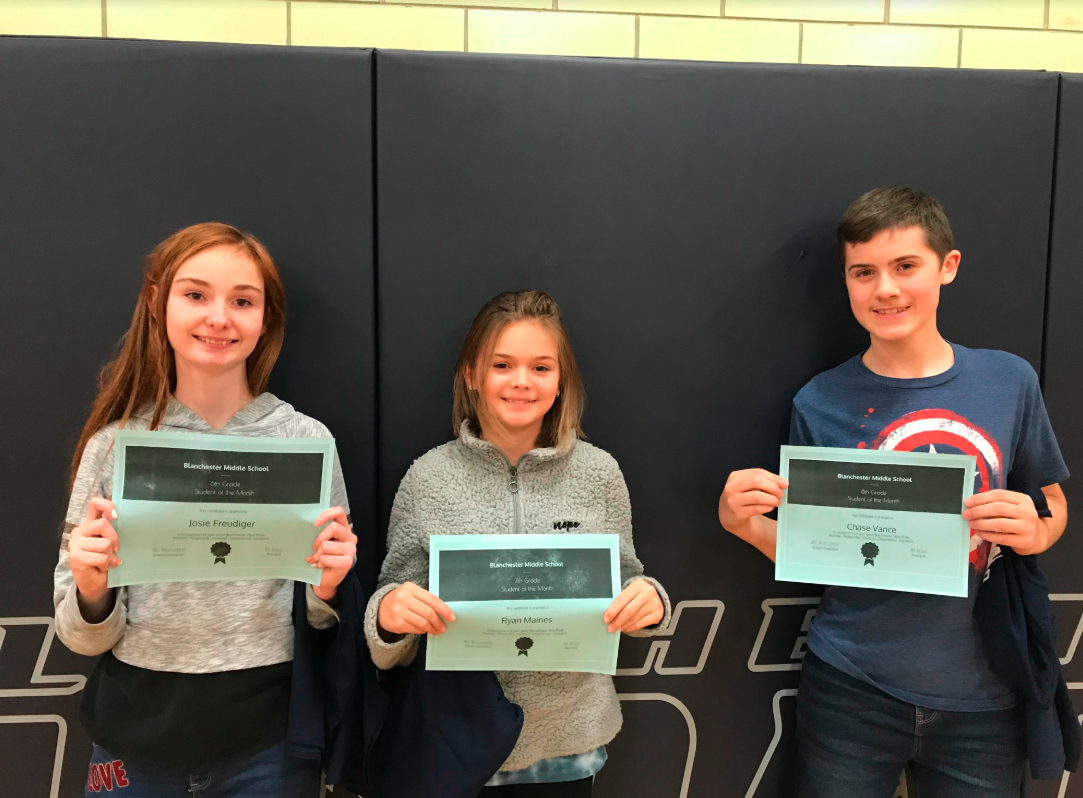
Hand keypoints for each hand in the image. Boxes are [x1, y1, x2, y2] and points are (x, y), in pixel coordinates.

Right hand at [68, 497, 119, 611]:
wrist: (95, 582)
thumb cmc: (106, 560)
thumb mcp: (112, 542)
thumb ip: (115, 530)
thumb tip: (129, 519)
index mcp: (90, 524)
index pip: (95, 503)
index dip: (107, 505)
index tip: (116, 516)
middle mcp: (80, 531)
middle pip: (103, 524)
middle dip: (114, 538)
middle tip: (115, 549)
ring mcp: (75, 543)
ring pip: (104, 543)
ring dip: (110, 554)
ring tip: (106, 560)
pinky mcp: (75, 556)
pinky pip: (101, 557)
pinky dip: (106, 563)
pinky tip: (103, 567)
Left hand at [308, 506, 357, 601]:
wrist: (326, 578)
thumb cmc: (322, 557)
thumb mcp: (320, 542)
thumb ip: (318, 533)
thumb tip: (303, 527)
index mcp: (343, 528)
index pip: (339, 512)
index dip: (327, 514)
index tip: (315, 523)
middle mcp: (350, 537)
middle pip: (333, 528)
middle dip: (319, 538)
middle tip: (313, 548)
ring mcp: (351, 549)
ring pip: (327, 545)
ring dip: (318, 554)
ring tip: (317, 559)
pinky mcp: (348, 561)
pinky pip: (327, 558)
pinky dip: (320, 563)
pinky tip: (320, 565)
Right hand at [378, 581, 454, 635]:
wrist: (380, 608)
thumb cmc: (401, 600)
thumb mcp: (411, 593)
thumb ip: (425, 599)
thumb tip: (444, 612)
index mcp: (410, 588)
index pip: (432, 599)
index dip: (444, 609)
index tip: (452, 617)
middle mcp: (404, 598)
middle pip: (428, 613)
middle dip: (438, 622)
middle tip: (444, 627)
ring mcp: (399, 612)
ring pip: (422, 623)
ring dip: (432, 628)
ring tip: (437, 630)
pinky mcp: (397, 624)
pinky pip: (415, 629)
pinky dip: (422, 631)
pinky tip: (425, 630)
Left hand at [603, 578, 663, 633]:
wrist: (656, 596)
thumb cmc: (637, 594)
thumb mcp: (630, 591)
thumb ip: (621, 600)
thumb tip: (609, 616)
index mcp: (638, 584)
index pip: (622, 599)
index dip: (613, 610)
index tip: (606, 619)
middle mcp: (648, 593)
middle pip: (629, 610)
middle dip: (618, 621)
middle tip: (610, 628)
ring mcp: (654, 604)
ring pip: (635, 618)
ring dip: (624, 625)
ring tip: (617, 629)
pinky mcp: (657, 614)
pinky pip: (641, 624)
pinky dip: (631, 627)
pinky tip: (625, 628)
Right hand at [718, 469, 787, 531]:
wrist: (728, 515)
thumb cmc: (741, 497)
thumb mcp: (745, 485)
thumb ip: (759, 481)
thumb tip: (781, 482)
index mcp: (735, 476)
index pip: (757, 472)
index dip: (773, 477)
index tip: (784, 483)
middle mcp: (732, 487)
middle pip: (756, 482)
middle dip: (773, 487)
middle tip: (780, 493)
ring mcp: (733, 500)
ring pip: (757, 496)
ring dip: (771, 499)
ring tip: (777, 501)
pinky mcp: (738, 513)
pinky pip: (757, 508)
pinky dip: (767, 507)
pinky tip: (770, 507)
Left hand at [964, 490, 1046, 554]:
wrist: (1037, 537)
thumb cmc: (1018, 518)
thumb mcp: (1012, 506)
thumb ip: (996, 503)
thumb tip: (971, 503)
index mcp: (1023, 499)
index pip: (999, 495)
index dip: (981, 498)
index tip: (967, 502)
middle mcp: (1027, 511)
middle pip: (998, 508)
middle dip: (978, 511)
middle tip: (966, 514)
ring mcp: (1027, 527)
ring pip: (999, 523)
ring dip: (981, 523)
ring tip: (971, 523)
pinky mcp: (1024, 541)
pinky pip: (1000, 538)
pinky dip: (987, 534)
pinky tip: (979, 532)